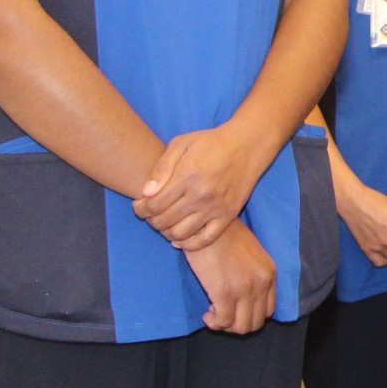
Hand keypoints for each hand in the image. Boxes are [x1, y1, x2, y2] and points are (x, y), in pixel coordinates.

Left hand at [136, 124, 274, 250]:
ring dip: (165, 232)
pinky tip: (179, 238)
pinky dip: (188, 244)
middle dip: (150, 220)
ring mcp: (216, 208)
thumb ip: (162, 168)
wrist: (247, 145)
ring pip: (180, 234)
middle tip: (150, 214)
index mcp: (188, 175)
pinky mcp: (228, 216)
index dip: (140, 209)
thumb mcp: (182, 144)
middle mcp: (202, 195)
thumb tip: (146, 193)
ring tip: (164, 223)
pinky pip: (204, 240)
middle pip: (164, 221)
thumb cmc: (211, 143)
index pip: (154, 204)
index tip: (138, 205)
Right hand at [184, 223, 277, 333]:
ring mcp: (244, 288)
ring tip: (213, 312)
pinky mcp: (224, 292)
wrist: (206, 224)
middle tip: (221, 313)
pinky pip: (223, 322)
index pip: (268, 311)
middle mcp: (261, 283)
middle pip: (255, 323)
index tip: (234, 309)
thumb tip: (243, 296)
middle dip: (237, 324)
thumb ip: (252, 273)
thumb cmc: (223, 236)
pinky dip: (214, 322)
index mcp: (269, 273)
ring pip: (241, 327)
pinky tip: (207, 313)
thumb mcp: (250, 254)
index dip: (249, 316)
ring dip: (225, 325)